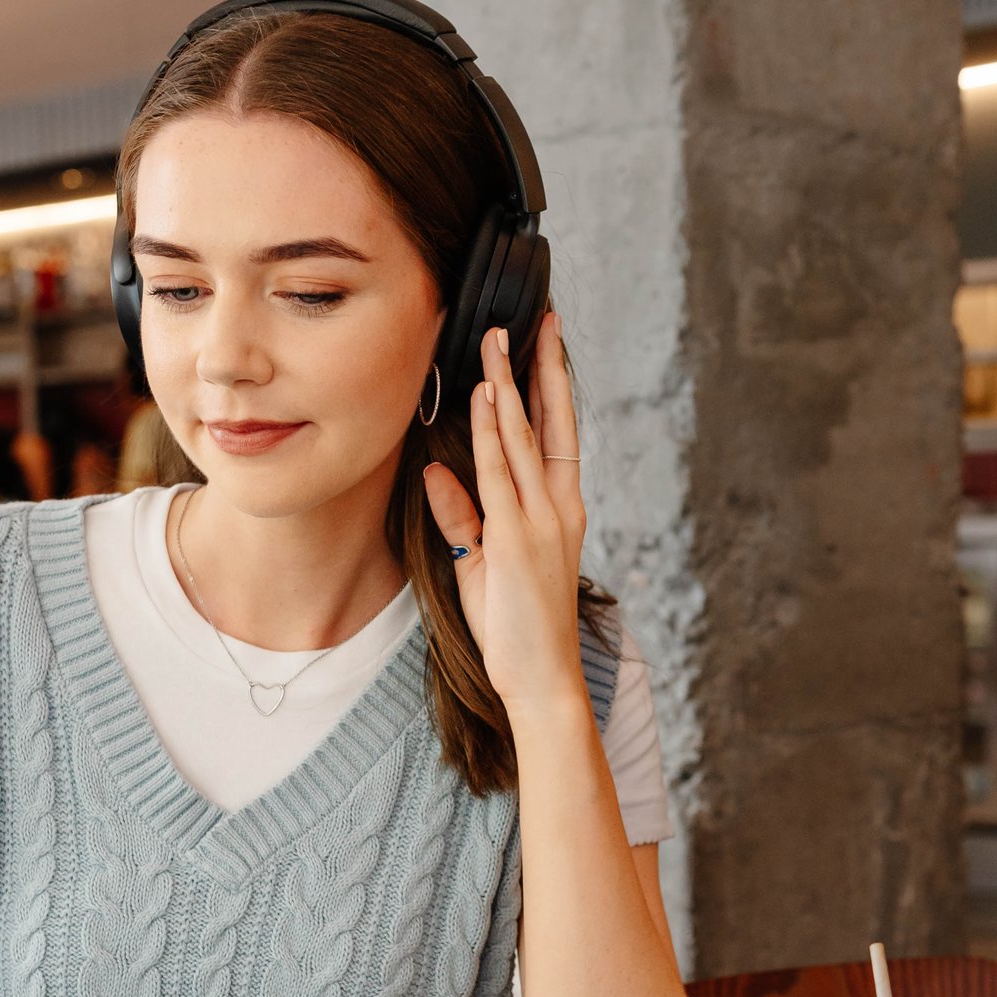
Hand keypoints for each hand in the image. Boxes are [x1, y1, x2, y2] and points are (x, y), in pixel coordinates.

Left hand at [422, 313, 588, 718]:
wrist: (542, 677)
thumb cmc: (516, 628)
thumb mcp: (482, 564)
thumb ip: (462, 516)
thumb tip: (436, 472)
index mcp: (559, 511)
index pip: (557, 436)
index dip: (551, 389)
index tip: (545, 346)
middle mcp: (559, 507)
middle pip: (553, 422)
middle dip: (544, 368)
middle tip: (538, 319)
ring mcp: (542, 520)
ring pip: (525, 437)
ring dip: (511, 384)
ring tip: (500, 338)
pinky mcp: (519, 537)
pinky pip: (503, 471)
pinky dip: (495, 430)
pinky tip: (487, 396)